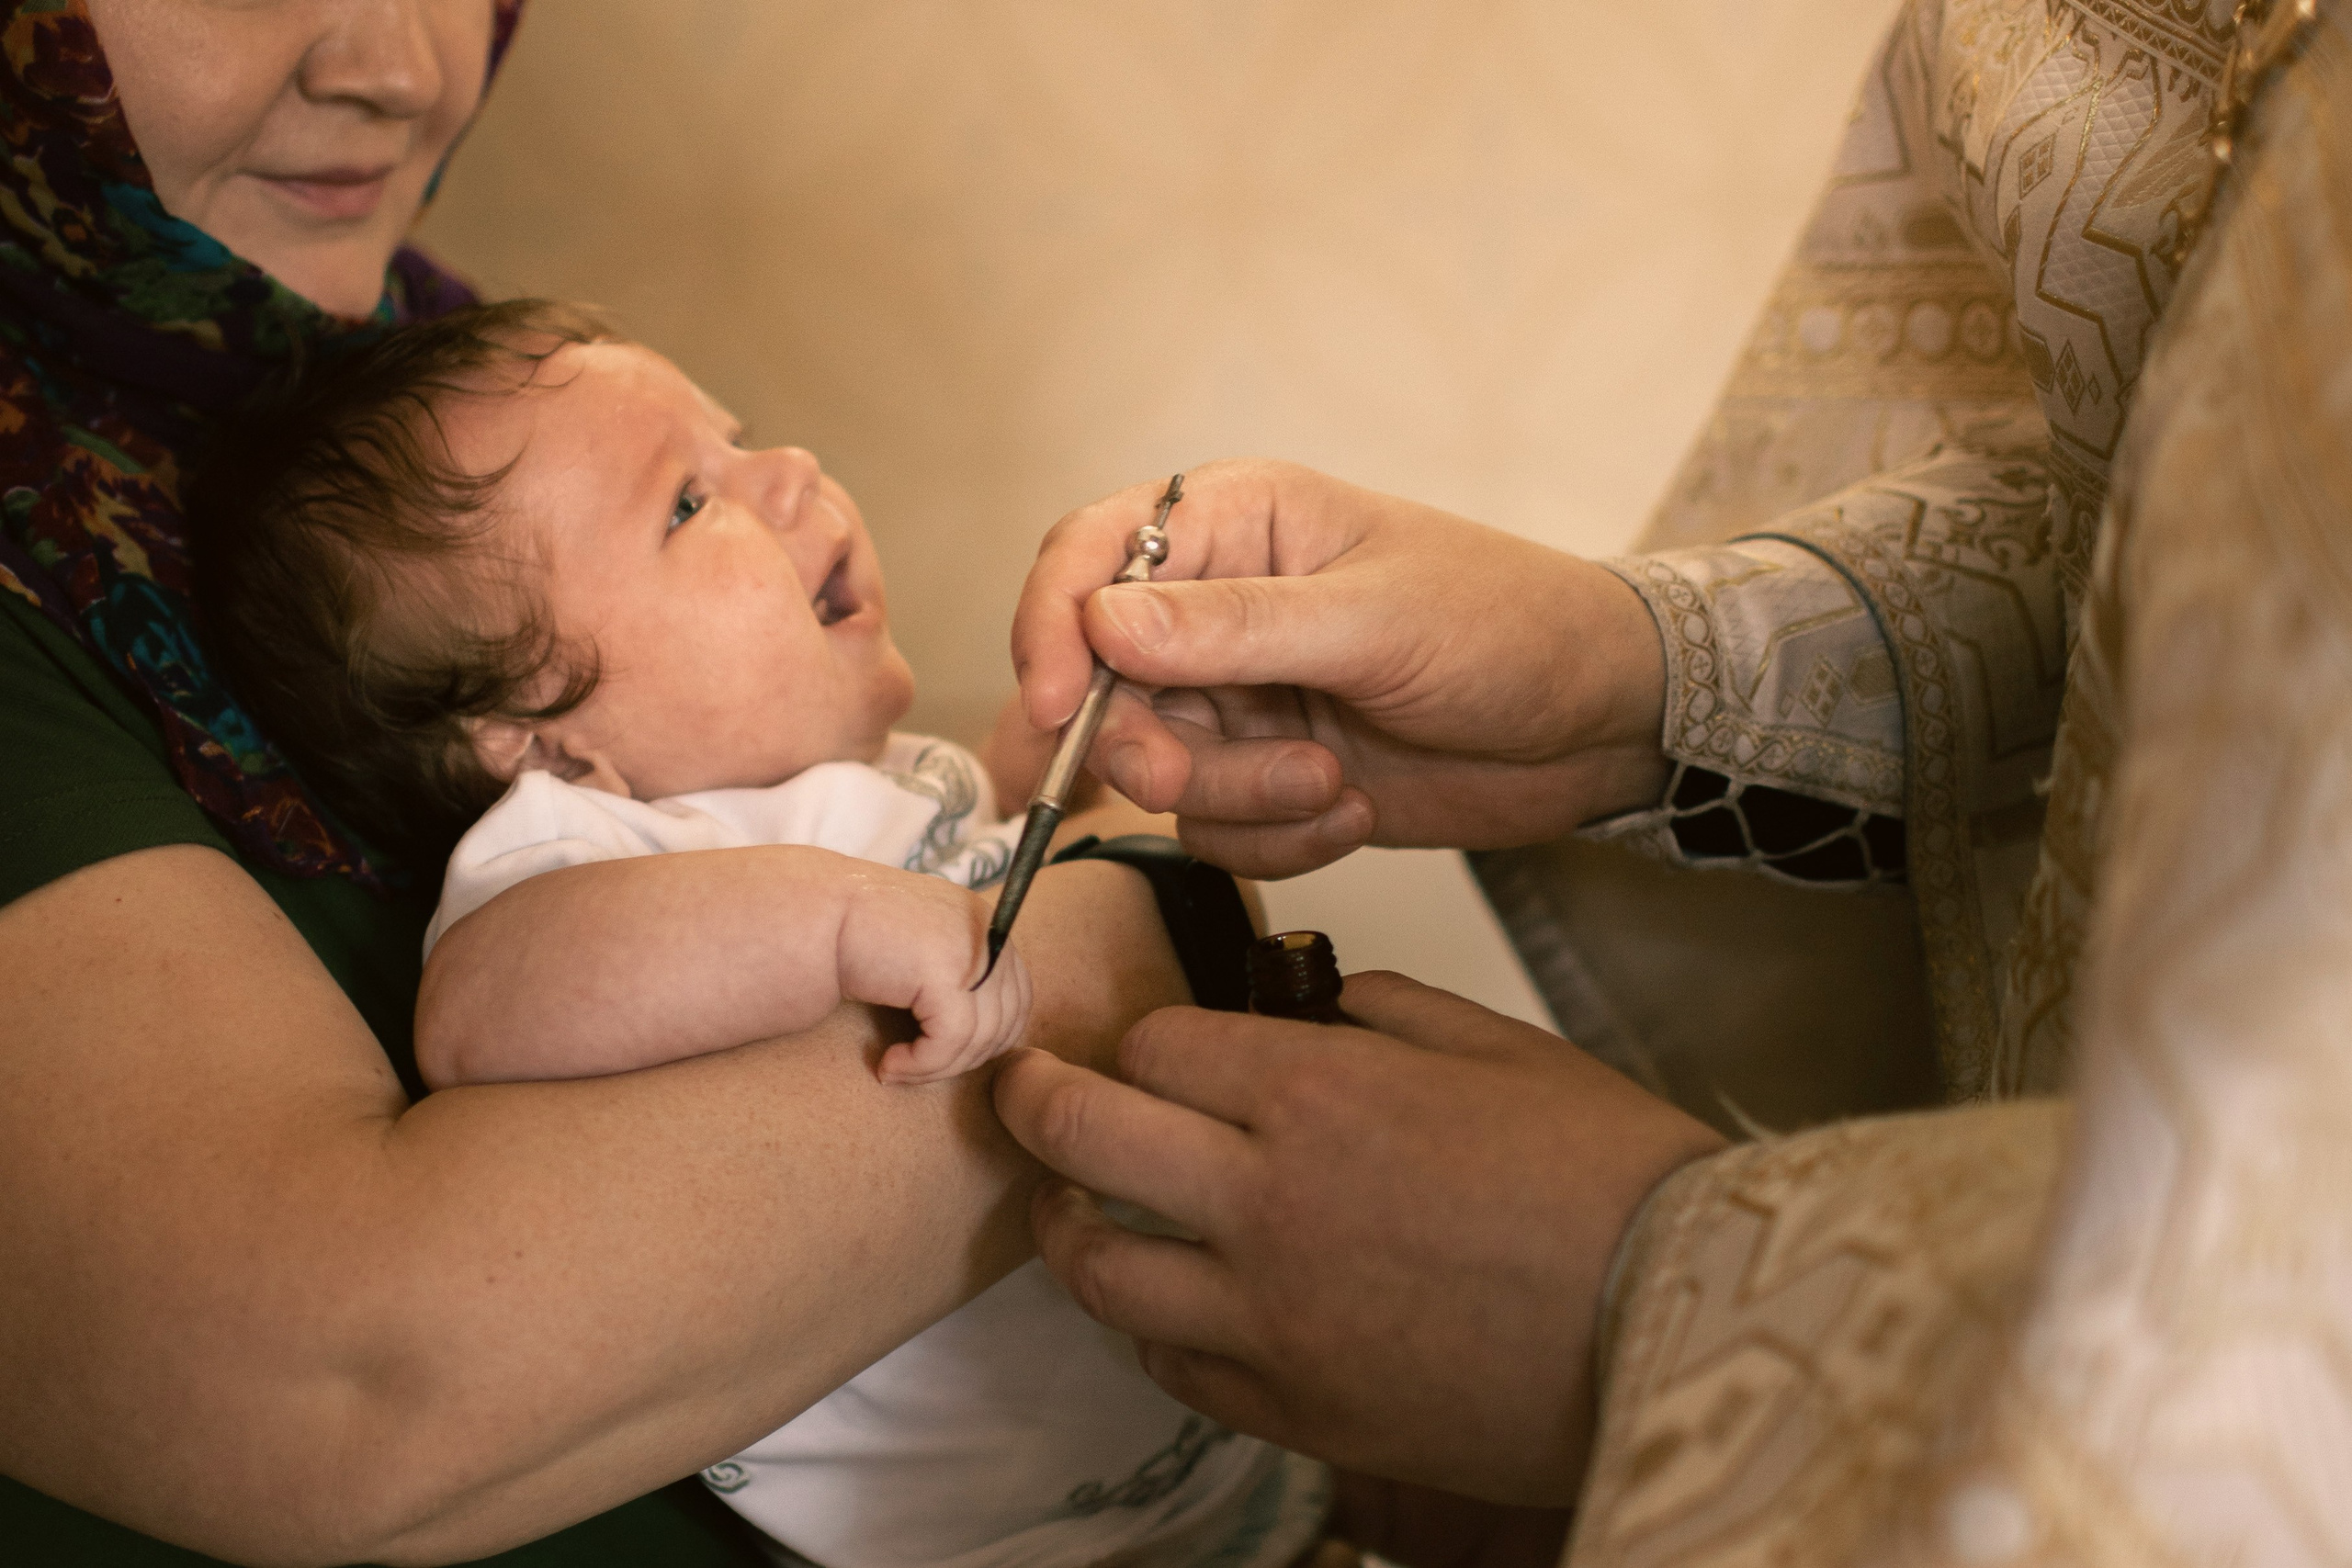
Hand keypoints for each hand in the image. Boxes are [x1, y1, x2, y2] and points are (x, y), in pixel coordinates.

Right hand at [840, 871, 1033, 1084]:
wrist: (813, 914)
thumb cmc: (858, 940)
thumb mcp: (922, 953)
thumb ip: (959, 979)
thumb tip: (990, 1039)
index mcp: (987, 926)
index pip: (1017, 999)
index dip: (985, 1040)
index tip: (940, 1057)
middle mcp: (988, 932)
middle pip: (1006, 1022)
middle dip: (962, 1059)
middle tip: (917, 1070)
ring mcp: (970, 949)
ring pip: (979, 1038)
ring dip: (935, 1068)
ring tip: (896, 1069)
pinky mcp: (945, 971)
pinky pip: (950, 1041)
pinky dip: (921, 1065)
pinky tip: (888, 1064)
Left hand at [991, 972, 1723, 1503]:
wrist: (1683, 1324)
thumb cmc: (1611, 1181)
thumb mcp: (1501, 1045)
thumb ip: (1387, 1009)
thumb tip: (1324, 1001)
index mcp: (1315, 1092)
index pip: (1155, 1046)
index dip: (1140, 1039)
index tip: (1139, 1045)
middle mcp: (1265, 1199)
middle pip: (1086, 1138)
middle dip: (1036, 1101)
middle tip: (1022, 1090)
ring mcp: (1268, 1316)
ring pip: (1100, 1268)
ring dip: (1069, 1226)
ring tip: (1071, 1206)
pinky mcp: (1295, 1408)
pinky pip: (1172, 1366)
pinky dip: (1150, 1329)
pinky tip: (1165, 1307)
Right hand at [1010, 459, 1670, 876]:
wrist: (1600, 723)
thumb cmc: (1510, 625)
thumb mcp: (1376, 620)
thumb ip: (1234, 627)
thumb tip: (1102, 623)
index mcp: (1236, 522)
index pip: (1087, 556)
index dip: (1048, 629)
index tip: (1051, 705)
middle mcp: (1216, 608)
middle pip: (1101, 685)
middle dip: (1151, 745)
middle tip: (1192, 777)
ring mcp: (1237, 698)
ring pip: (1157, 769)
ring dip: (1237, 797)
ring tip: (1332, 784)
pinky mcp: (1264, 776)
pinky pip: (1212, 829)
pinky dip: (1275, 838)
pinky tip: (1350, 809)